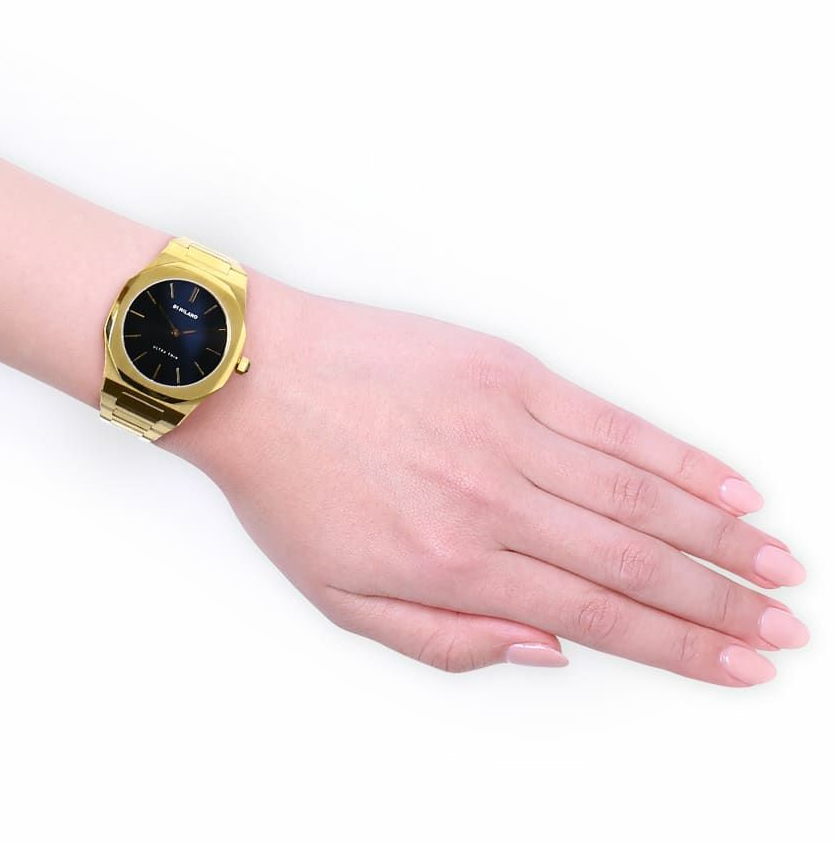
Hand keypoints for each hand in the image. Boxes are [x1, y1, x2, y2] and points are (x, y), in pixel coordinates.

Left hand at [168, 279, 807, 683]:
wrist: (252, 374)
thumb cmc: (289, 484)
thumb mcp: (340, 598)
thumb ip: (447, 641)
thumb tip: (550, 650)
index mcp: (452, 563)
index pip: (597, 615)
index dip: (680, 647)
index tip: (740, 665)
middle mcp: (492, 499)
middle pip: (634, 560)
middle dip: (719, 603)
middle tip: (784, 629)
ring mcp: (504, 427)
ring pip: (637, 492)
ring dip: (718, 535)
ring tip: (776, 566)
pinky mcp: (503, 371)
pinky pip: (607, 420)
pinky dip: (675, 454)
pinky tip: (723, 483)